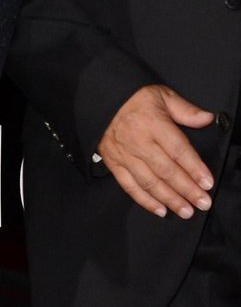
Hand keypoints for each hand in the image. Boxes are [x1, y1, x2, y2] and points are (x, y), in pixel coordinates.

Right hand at [98, 83, 214, 217]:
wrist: (100, 100)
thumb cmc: (133, 98)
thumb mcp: (162, 95)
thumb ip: (185, 110)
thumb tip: (207, 118)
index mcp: (154, 124)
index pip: (178, 150)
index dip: (194, 168)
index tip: (207, 182)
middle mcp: (139, 142)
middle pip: (167, 171)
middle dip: (187, 189)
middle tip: (202, 202)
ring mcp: (125, 156)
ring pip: (150, 182)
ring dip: (169, 199)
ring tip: (186, 211)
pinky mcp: (114, 164)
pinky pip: (130, 186)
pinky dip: (145, 201)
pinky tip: (160, 210)